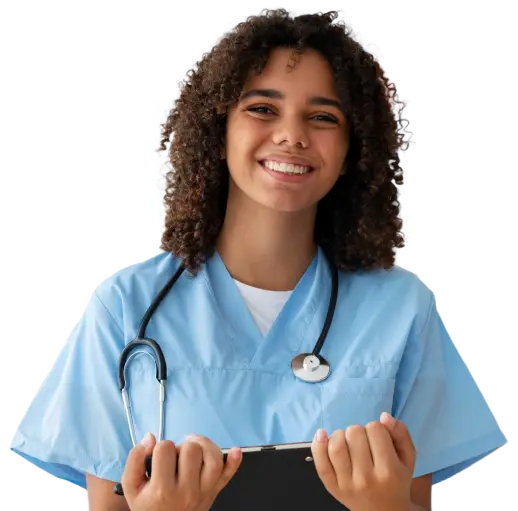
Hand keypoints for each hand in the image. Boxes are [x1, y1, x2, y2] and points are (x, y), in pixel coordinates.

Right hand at [121, 432, 242, 510]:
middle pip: (191, 449)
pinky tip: (235, 451)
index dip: (161, 448)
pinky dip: (234, 461)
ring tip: (193, 450)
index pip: (166, 448)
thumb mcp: (132, 487)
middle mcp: (186, 491)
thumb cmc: (148, 505)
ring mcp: (204, 492)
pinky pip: (228, 475)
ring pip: (212, 457)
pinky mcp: (215, 491)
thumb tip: (150, 438)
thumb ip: (135, 460)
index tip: (158, 459)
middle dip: (181, 447)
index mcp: (163, 490)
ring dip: (203, 446)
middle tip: (175, 459)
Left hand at [311, 413, 415, 510]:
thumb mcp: (407, 459)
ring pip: (336, 444)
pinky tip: (322, 434)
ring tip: (347, 441)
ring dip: (340, 435)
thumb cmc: (396, 481)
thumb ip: (400, 434)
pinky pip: (320, 462)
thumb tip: (384, 416)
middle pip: (354, 433)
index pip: (375, 429)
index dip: (377, 429)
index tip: (379, 439)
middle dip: (359, 431)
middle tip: (364, 443)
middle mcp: (366, 478)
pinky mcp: (332, 487)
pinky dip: (318, 444)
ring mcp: (347, 484)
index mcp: (389, 470)